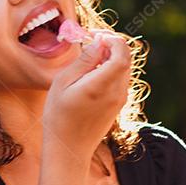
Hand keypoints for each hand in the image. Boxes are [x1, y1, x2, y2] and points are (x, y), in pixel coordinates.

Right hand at [42, 30, 130, 158]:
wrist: (69, 149)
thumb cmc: (59, 116)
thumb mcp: (63, 83)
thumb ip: (84, 60)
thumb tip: (99, 42)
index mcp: (102, 85)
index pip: (122, 53)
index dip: (112, 39)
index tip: (95, 35)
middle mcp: (117, 92)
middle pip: (126, 58)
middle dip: (112, 45)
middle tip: (92, 40)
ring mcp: (120, 100)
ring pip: (124, 68)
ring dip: (110, 57)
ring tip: (88, 58)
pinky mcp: (118, 105)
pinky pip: (120, 79)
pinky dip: (110, 70)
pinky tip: (92, 74)